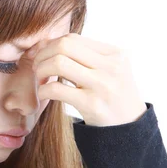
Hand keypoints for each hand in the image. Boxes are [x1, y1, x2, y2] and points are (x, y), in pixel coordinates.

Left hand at [27, 33, 146, 126]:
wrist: (130, 128)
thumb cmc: (112, 96)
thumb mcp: (109, 70)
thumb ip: (85, 57)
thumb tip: (45, 44)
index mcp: (115, 54)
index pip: (73, 39)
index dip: (50, 45)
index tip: (40, 55)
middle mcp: (111, 66)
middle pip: (64, 46)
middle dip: (43, 54)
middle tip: (36, 66)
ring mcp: (102, 85)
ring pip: (59, 63)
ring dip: (41, 70)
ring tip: (40, 79)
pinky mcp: (92, 105)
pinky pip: (57, 90)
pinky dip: (43, 90)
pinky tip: (43, 94)